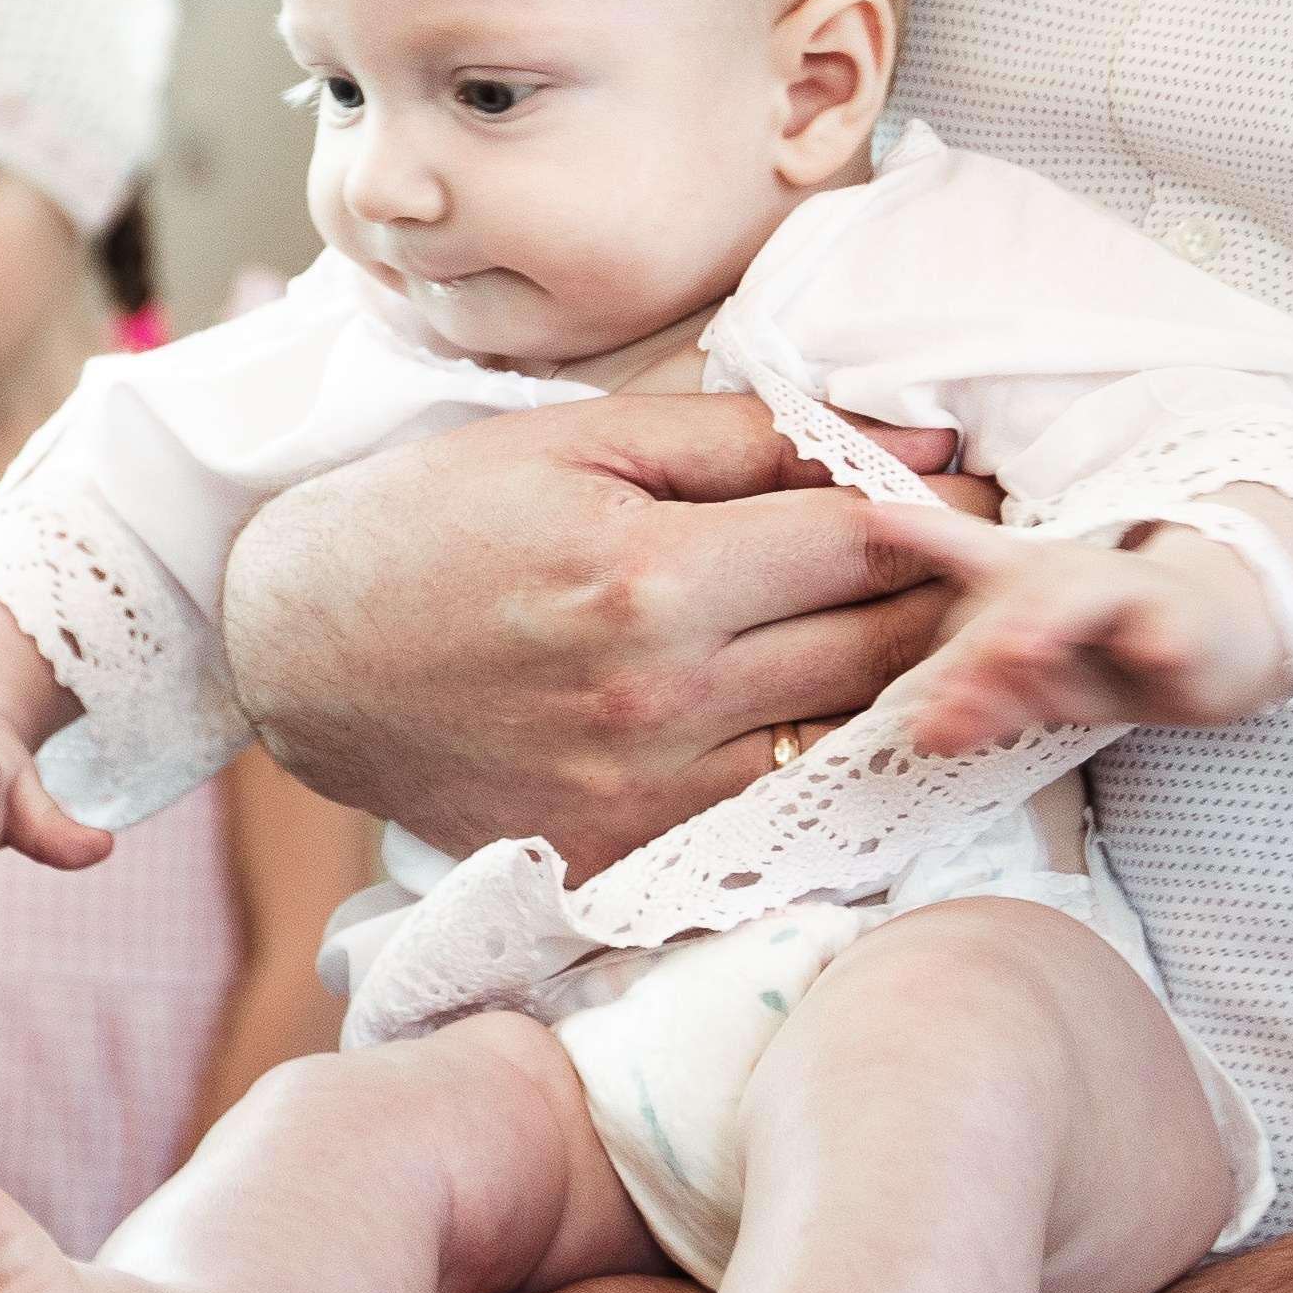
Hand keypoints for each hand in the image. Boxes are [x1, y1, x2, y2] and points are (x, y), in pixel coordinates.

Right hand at [222, 394, 995, 877]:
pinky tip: (845, 714)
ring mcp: (644, 797)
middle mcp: (657, 700)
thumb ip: (750, 438)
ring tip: (944, 635)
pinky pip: (778, 811)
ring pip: (850, 739)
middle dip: (957, 598)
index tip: (986, 495)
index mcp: (647, 577)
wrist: (295, 656)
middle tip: (997, 562)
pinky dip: (829, 761)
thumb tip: (909, 435)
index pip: (866, 541)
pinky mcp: (625, 858)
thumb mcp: (576, 440)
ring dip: (915, 686)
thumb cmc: (428, 523)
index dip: (948, 511)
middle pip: (882, 648)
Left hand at [874, 501, 1292, 748]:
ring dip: (1049, 620)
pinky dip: (1159, 642)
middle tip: (945, 695)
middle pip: (1016, 598)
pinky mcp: (1184, 623)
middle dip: (980, 647)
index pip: (966, 553)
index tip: (873, 513)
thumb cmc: (1108, 658)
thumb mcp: (1039, 685)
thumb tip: (925, 736)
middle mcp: (1071, 577)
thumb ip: (983, 705)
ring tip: (1021, 646)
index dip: (921, 532)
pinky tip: (1151, 652)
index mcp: (1026, 585)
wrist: (1211, 649)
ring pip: (1083, 597)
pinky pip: (1170, 631)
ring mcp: (1129, 593)